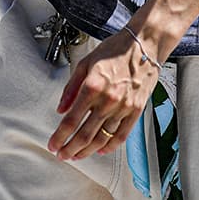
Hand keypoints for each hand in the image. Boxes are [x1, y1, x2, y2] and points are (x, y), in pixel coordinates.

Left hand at [48, 28, 159, 160]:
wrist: (145, 44)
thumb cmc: (116, 50)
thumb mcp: (85, 63)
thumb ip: (71, 87)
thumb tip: (61, 108)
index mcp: (92, 86)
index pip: (71, 121)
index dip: (60, 137)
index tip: (53, 144)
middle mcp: (108, 100)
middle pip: (85, 134)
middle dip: (70, 149)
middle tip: (62, 155)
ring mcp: (123, 107)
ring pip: (102, 138)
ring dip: (87, 150)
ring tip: (77, 155)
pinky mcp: (136, 110)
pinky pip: (122, 134)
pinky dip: (110, 146)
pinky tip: (101, 150)